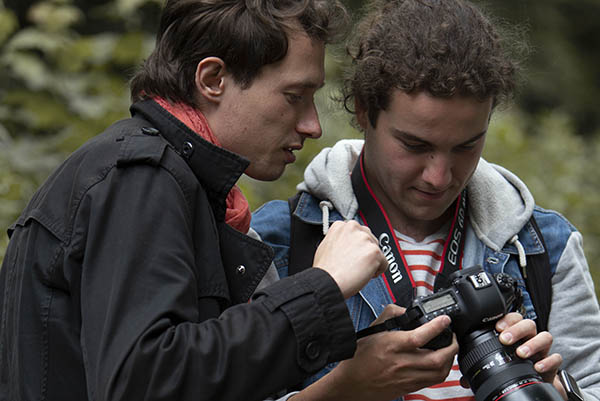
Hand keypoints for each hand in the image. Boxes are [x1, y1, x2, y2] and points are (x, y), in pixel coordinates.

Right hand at [292, 304, 457, 400]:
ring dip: (450, 360)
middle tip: (452, 336)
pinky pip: (433, 381)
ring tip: (450, 349)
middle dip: (451, 346)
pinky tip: (441, 362)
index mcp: (391, 346)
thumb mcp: (372, 330)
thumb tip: (405, 309)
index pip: (419, 336)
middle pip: (437, 358)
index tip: (444, 319)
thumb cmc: (360, 358)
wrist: (351, 383)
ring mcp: (407, 377)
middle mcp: (401, 363)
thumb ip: (390, 315)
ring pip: (439, 372)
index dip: (436, 326)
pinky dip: (442, 370)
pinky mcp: (410, 387)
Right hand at [313, 220, 386, 298]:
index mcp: (341, 225)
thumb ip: (339, 240)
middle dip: (365, 252)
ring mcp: (365, 238)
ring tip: (358, 270)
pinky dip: (378, 271)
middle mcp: (354, 228)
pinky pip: (385, 263)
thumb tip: (347, 243)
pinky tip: (365, 274)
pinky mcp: (374, 251)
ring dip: (371, 261)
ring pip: (377, 250)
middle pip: (370, 239)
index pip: (358, 232)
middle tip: (356, 264)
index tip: (354, 254)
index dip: (357, 246)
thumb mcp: (326, 245)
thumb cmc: (325, 270)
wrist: (327, 282)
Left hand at [460, 313, 565, 397]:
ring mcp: (542, 350)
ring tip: (521, 353)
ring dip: (532, 343)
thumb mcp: (498, 365)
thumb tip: (463, 379)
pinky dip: (548, 361)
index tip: (496, 327)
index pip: (513, 318)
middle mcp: (530, 339)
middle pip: (528, 323)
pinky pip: (556, 358)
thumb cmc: (515, 369)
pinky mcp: (552, 364)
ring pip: (545, 336)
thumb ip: (482, 367)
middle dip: (516, 329)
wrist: (535, 384)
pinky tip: (537, 367)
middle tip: (505, 339)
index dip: (506, 319)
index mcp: (516, 336)